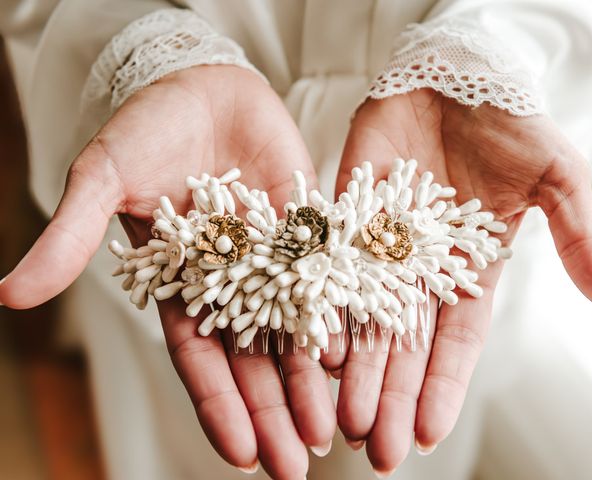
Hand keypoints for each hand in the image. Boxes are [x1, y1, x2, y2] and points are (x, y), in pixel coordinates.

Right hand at [0, 65, 333, 479]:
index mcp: (184, 286)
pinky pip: (330, 281)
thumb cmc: (146, 129)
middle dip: (276, 411)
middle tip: (300, 463)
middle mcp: (233, 284)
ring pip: (297, 331)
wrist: (199, 85)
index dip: (220, 406)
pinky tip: (360, 357)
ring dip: (314, 381)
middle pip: (255, 360)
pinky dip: (344, 317)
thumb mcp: (103, 179)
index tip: (244, 455)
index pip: (201, 359)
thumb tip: (7, 294)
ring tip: (337, 429)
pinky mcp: (309, 230)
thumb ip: (72, 236)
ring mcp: (275, 260)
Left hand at [328, 90, 591, 473]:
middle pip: (403, 346)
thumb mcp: (556, 181)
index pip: (456, 343)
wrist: (454, 75)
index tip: (427, 435)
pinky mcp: (344, 217)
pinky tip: (311, 352)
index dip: (442, 388)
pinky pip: (329, 272)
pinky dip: (321, 309)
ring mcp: (379, 247)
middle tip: (373, 450)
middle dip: (390, 397)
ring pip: (362, 320)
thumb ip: (577, 241)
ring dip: (353, 371)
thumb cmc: (510, 124)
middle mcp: (421, 270)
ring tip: (338, 419)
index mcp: (471, 271)